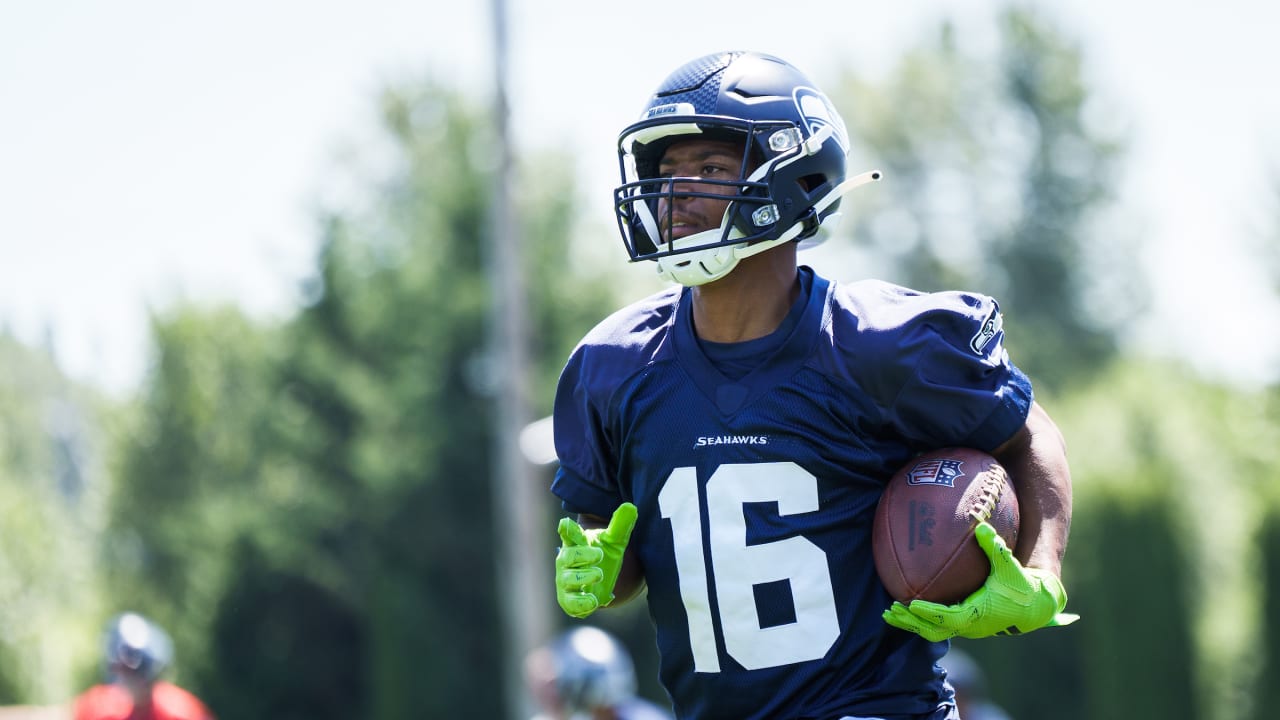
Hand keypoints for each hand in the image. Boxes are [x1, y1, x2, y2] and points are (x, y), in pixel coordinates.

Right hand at [555, 503, 637, 617]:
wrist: (599, 582)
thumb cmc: (601, 555)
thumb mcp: (614, 541)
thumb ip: (620, 526)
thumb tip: (631, 507)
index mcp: (576, 543)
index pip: (570, 534)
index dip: (567, 529)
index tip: (565, 524)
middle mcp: (566, 561)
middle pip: (568, 556)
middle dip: (582, 555)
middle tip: (599, 555)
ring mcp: (565, 580)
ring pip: (568, 579)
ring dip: (584, 577)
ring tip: (599, 574)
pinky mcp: (568, 600)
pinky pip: (571, 603)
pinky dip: (582, 603)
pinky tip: (594, 600)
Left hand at [883, 521, 1078, 640]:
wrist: (1034, 607)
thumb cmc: (1020, 585)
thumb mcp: (1009, 566)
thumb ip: (995, 547)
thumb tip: (982, 525)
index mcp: (977, 614)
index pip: (948, 617)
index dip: (929, 613)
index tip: (911, 604)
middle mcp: (969, 625)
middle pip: (933, 631)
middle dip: (911, 622)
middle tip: (889, 611)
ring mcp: (966, 628)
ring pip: (933, 631)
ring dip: (911, 623)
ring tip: (889, 612)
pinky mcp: (964, 625)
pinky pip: (938, 626)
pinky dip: (921, 619)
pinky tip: (906, 606)